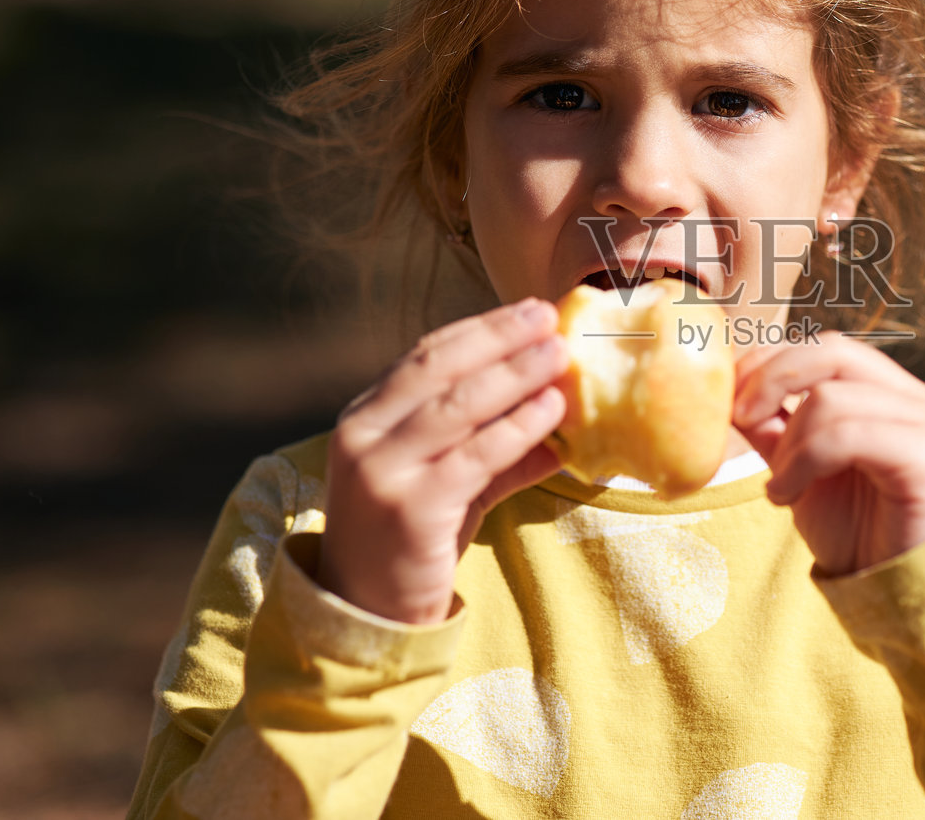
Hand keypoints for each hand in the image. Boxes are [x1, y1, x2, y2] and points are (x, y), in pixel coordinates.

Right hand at [318, 298, 567, 623]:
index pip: (426, 355)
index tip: (528, 310)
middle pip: (439, 368)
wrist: (368, 613)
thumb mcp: (452, 483)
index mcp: (364, 417)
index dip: (481, 329)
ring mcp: (381, 471)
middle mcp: (363, 435)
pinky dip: (517, 428)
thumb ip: (498, 448)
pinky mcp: (410, 507)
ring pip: (457, 406)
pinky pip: (474, 456)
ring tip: (559, 354)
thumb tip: (561, 410)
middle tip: (548, 317)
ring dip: (515, 374)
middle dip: (499, 338)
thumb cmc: (411, 540)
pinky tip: (551, 411)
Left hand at [732, 337, 924, 575]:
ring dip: (788, 445)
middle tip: (741, 420)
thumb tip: (729, 391)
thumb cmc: (851, 528)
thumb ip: (771, 425)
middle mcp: (908, 397)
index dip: (770, 360)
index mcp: (883, 390)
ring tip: (780, 486)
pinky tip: (788, 496)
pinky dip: (804, 462)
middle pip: (831, 352)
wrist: (888, 586)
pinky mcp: (923, 456)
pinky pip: (848, 435)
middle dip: (772, 380)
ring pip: (831, 398)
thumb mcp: (795, 467)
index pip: (822, 346)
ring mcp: (921, 423)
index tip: (730, 399)